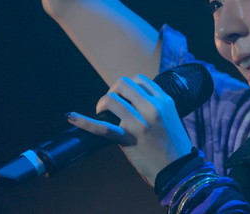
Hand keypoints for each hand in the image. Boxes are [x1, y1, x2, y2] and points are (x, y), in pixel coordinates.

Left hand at [67, 74, 192, 186]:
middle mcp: (153, 107)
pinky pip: (103, 128)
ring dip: (103, 103)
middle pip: (123, 84)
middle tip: (110, 105)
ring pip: (112, 99)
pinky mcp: (129, 138)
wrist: (177, 169)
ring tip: (101, 113)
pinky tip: (71, 117)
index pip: (140, 80)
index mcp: (164, 101)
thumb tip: (132, 100)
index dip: (128, 88)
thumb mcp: (170, 117)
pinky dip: (84, 121)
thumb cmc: (173, 144)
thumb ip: (155, 106)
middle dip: (113, 91)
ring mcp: (140, 122)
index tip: (125, 99)